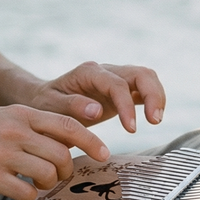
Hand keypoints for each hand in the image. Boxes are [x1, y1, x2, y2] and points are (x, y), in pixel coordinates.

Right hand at [0, 105, 110, 199]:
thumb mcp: (3, 117)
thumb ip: (33, 126)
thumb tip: (66, 142)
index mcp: (21, 114)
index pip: (69, 126)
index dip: (92, 141)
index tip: (104, 154)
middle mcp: (15, 131)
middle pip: (63, 154)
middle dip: (66, 170)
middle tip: (57, 176)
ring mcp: (3, 154)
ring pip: (48, 174)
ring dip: (48, 184)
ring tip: (37, 184)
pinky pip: (27, 192)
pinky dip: (29, 196)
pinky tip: (19, 191)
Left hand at [25, 62, 165, 133]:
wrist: (43, 100)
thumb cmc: (45, 104)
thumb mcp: (51, 106)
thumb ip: (72, 106)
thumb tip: (97, 110)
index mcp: (88, 72)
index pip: (117, 84)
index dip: (127, 106)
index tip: (131, 129)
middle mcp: (105, 71)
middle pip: (139, 73)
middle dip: (152, 95)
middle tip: (155, 121)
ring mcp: (115, 78)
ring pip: (146, 77)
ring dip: (157, 96)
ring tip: (156, 120)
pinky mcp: (122, 89)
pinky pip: (144, 89)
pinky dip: (153, 100)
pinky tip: (154, 117)